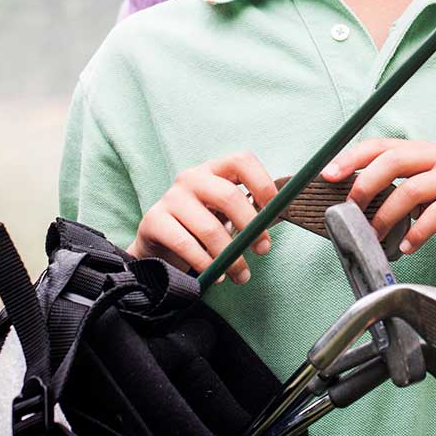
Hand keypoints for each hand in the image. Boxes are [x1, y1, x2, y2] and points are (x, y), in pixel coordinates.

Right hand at [129, 151, 277, 283]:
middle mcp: (191, 177)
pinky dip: (205, 263)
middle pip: (228, 195)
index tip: (276, 208)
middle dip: (251, 226)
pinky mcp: (153, 220)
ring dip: (230, 256)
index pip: (241, 161)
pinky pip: (185, 244)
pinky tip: (216, 274)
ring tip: (242, 274)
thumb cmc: (203, 225)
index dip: (262, 182)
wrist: (160, 245)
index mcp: (214, 169)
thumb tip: (282, 210)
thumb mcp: (226, 212)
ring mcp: (171, 197)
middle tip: (263, 250)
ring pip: (209, 227)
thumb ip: (251, 209)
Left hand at [322, 139, 435, 253]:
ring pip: (413, 188)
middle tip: (351, 211)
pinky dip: (420, 231)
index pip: (381, 145)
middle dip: (365, 184)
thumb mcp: (430, 188)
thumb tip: (358, 205)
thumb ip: (400, 189)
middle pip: (394, 159)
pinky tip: (409, 247)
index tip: (328, 173)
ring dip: (388, 217)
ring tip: (375, 239)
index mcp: (423, 151)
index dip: (352, 156)